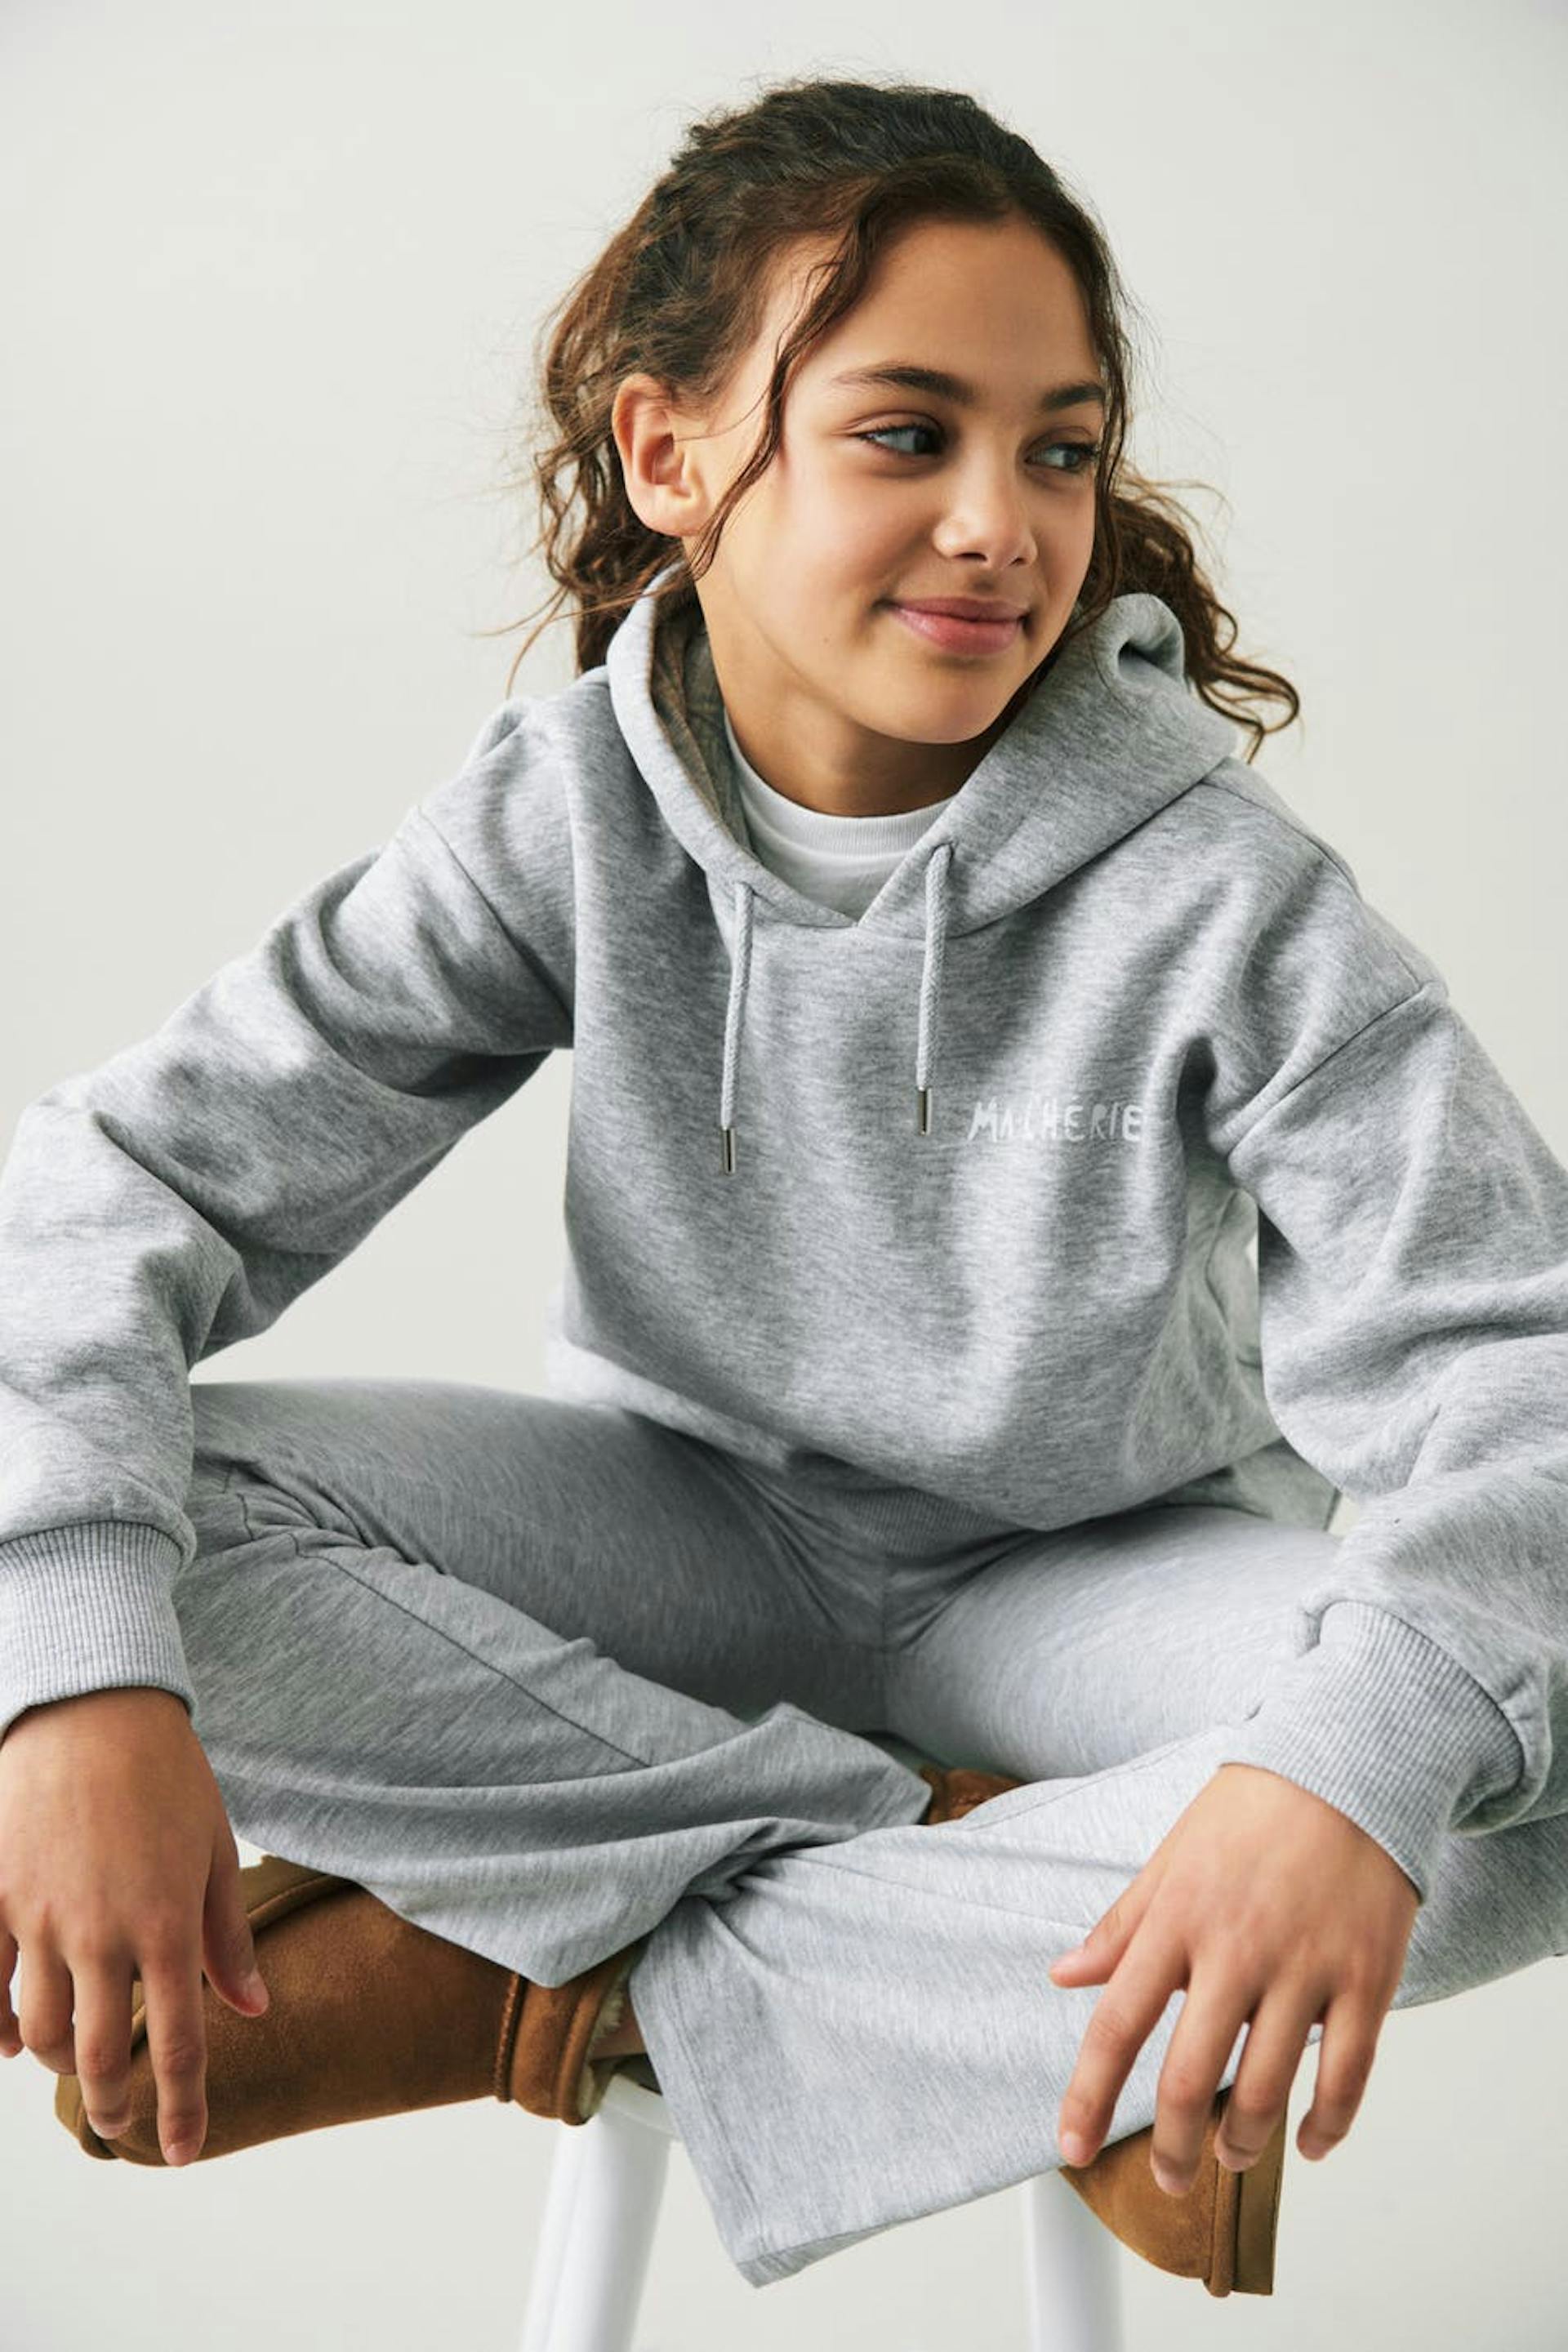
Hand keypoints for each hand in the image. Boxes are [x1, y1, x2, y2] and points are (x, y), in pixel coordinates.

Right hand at [0, 1686, 270, 2165]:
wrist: (91, 1708)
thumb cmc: (166, 1774)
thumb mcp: (215, 1850)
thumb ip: (228, 1937)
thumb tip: (254, 2008)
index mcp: (167, 1925)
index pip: (182, 2044)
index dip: (183, 2109)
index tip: (182, 2152)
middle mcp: (101, 1935)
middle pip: (101, 2055)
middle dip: (113, 2102)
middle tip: (120, 2119)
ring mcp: (39, 1919)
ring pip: (41, 2032)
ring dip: (62, 2062)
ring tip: (78, 2063)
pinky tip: (9, 2041)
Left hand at [1047, 1761, 1419, 2194]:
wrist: (1349, 1766)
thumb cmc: (1252, 1810)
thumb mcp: (1172, 1858)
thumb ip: (1121, 1925)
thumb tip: (1064, 1975)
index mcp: (1177, 1918)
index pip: (1118, 2024)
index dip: (1089, 2095)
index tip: (1071, 2147)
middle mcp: (1236, 1949)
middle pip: (1191, 2078)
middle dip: (1173, 2148)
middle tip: (1168, 2178)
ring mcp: (1305, 1967)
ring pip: (1267, 2089)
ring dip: (1243, 2144)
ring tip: (1230, 2157)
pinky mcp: (1366, 1978)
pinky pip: (1346, 2074)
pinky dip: (1327, 2125)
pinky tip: (1309, 2143)